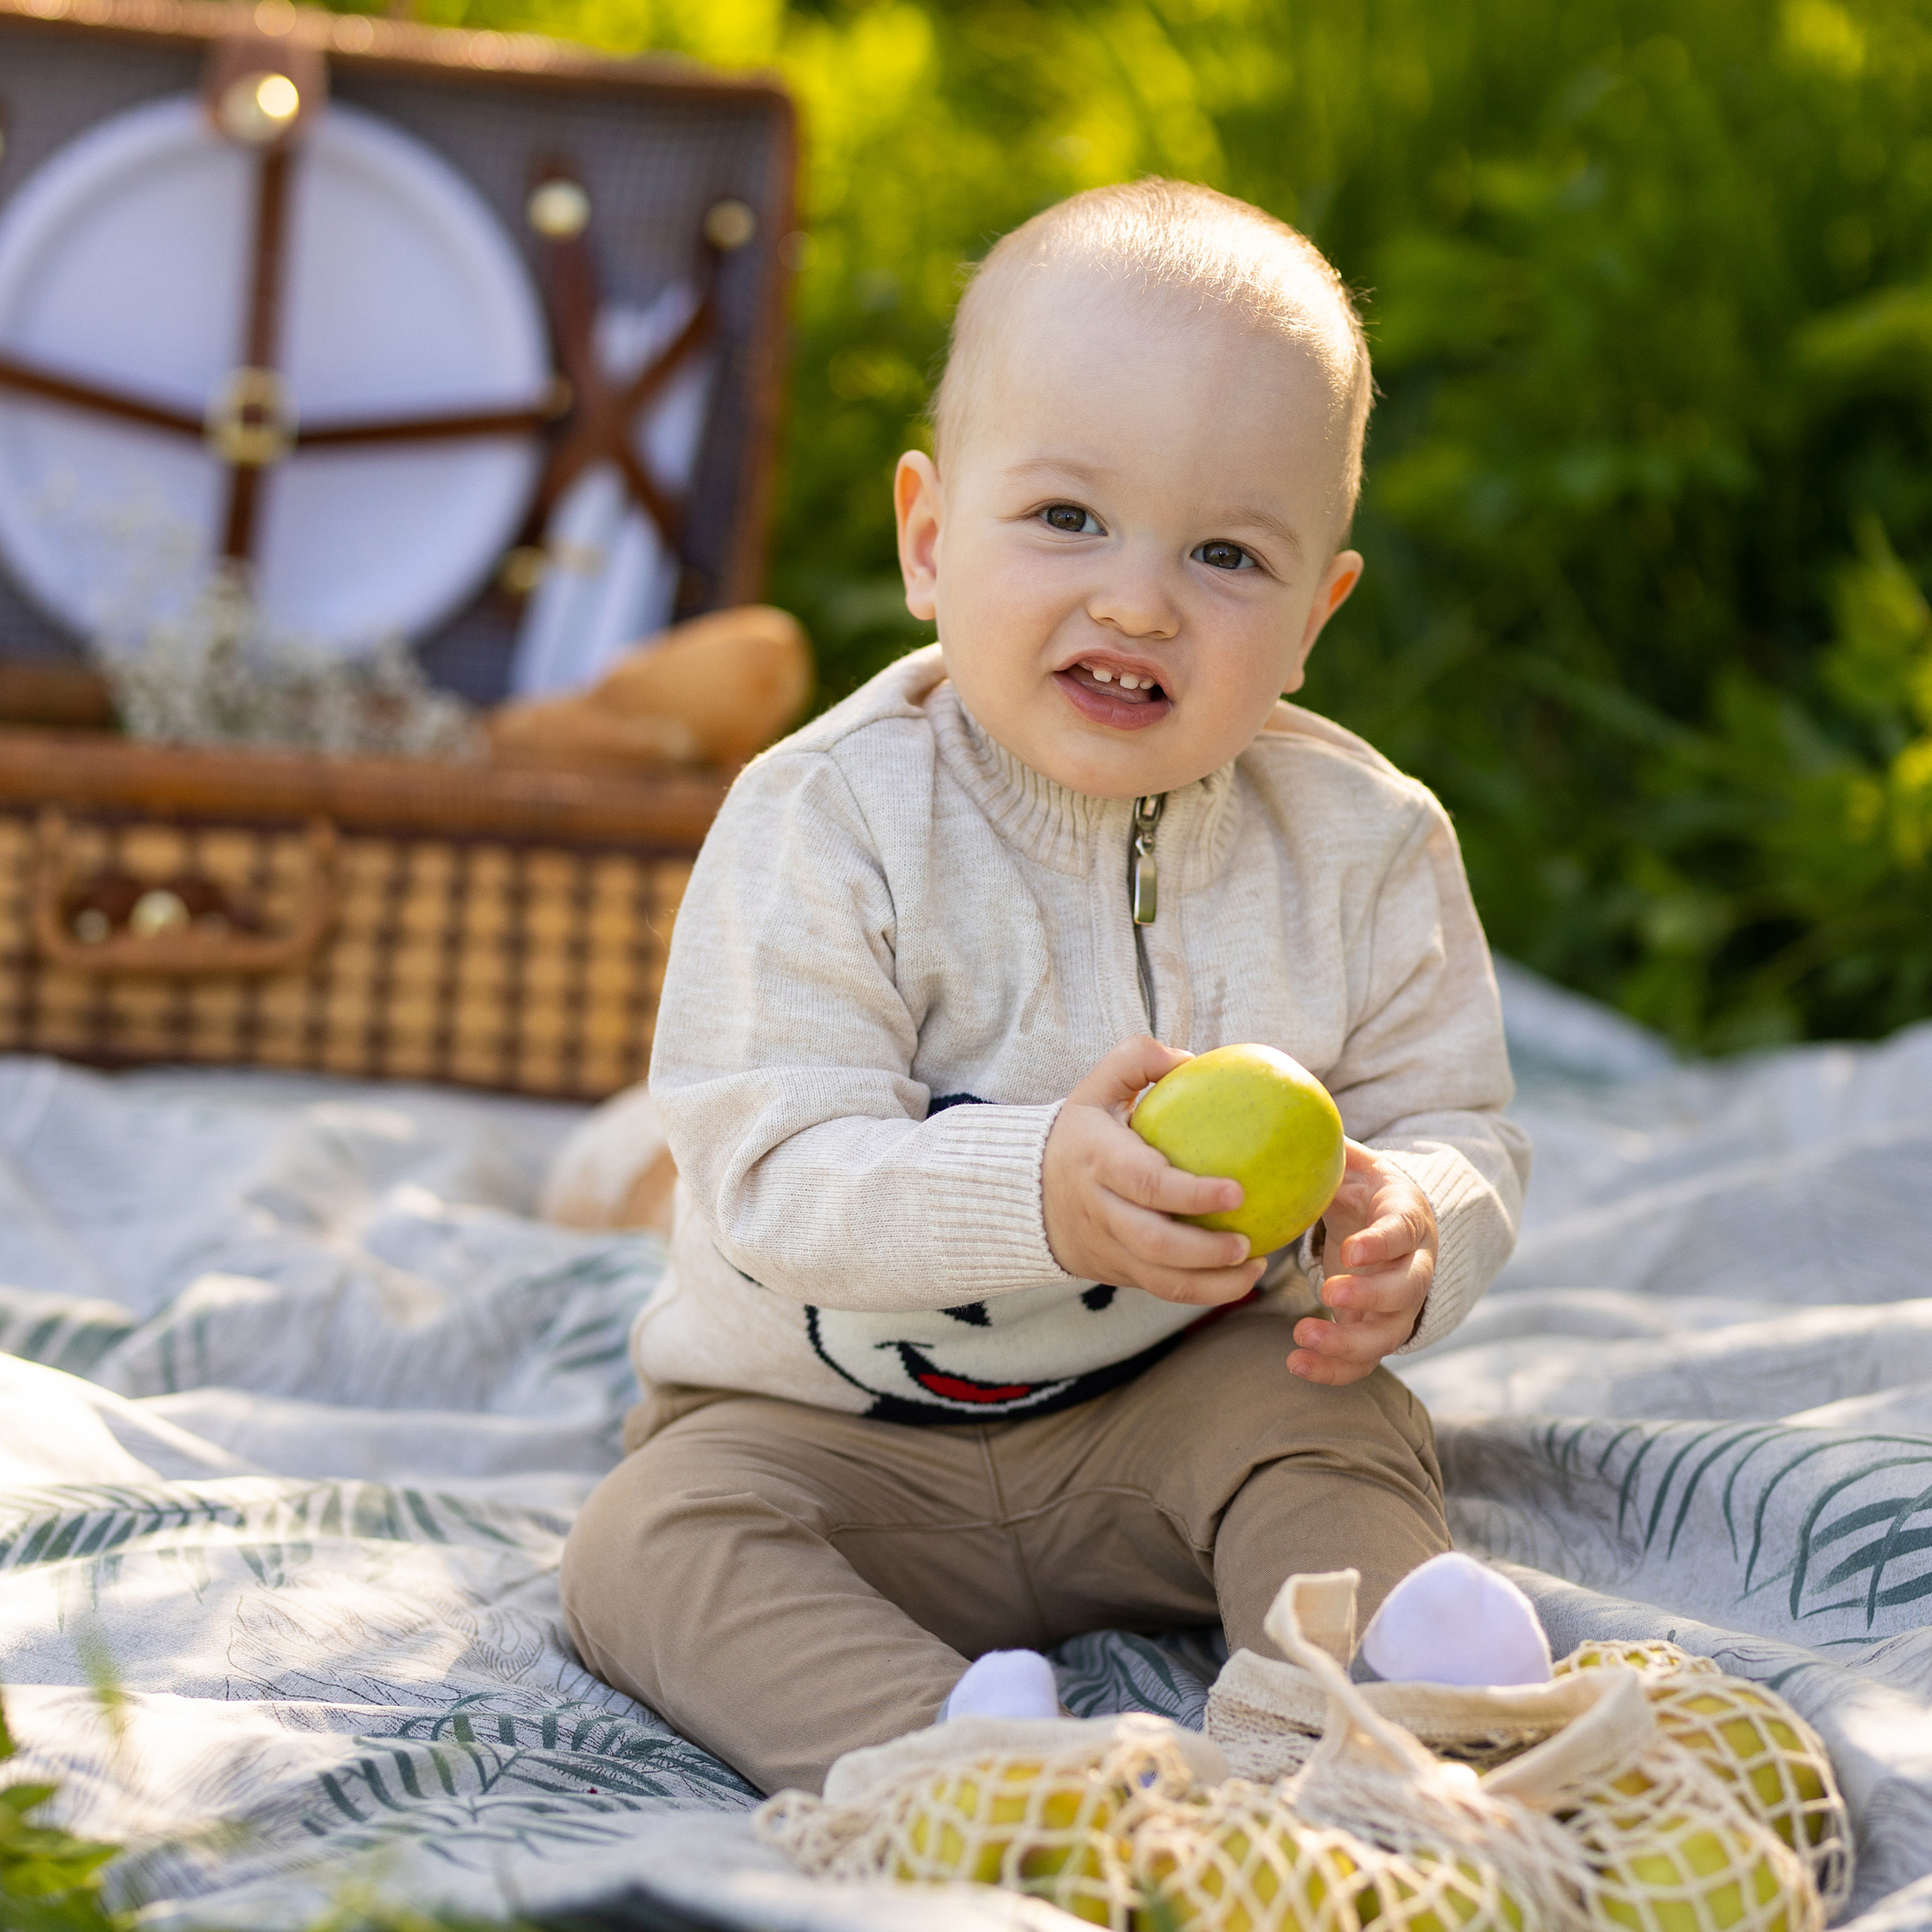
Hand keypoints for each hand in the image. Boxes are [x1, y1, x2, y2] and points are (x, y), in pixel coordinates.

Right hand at [1043, 1036, 1268, 1306]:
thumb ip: (1135, 1061)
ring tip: (1255, 1267)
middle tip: (1249, 1241)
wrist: (1024, 1195)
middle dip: (1206, 1250)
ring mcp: (1108, 1247)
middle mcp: (1100, 1210)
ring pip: (1162, 1280)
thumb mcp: (1094, 1090)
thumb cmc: (1077, 1135)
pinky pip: (1163, 1290)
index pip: (1146, 1183)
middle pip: (1154, 1243)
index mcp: (1097, 1161)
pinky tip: (1241, 1276)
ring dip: (1214, 1283)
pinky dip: (1205, 1292)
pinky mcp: (1117, 1273)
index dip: (1191, 1194)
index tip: (1237, 1191)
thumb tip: (1190, 1057)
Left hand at [1289, 1140, 1436, 1383]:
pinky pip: (1365, 1359)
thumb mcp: (1351, 1159)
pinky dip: (1335, 1369)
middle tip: (1328, 1293)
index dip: (1382, 1243)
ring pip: (1389, 1333)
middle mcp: (1414, 1264)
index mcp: (1406, 1215)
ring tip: (1302, 1338)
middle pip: (1406, 1290)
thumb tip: (1287, 1109)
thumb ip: (1327, 1145)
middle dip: (1370, 1297)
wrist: (1385, 1217)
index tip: (1349, 1251)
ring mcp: (1398, 1303)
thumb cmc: (1362, 1184)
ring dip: (1349, 1342)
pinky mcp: (1377, 1329)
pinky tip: (1295, 1365)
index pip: (1403, 1231)